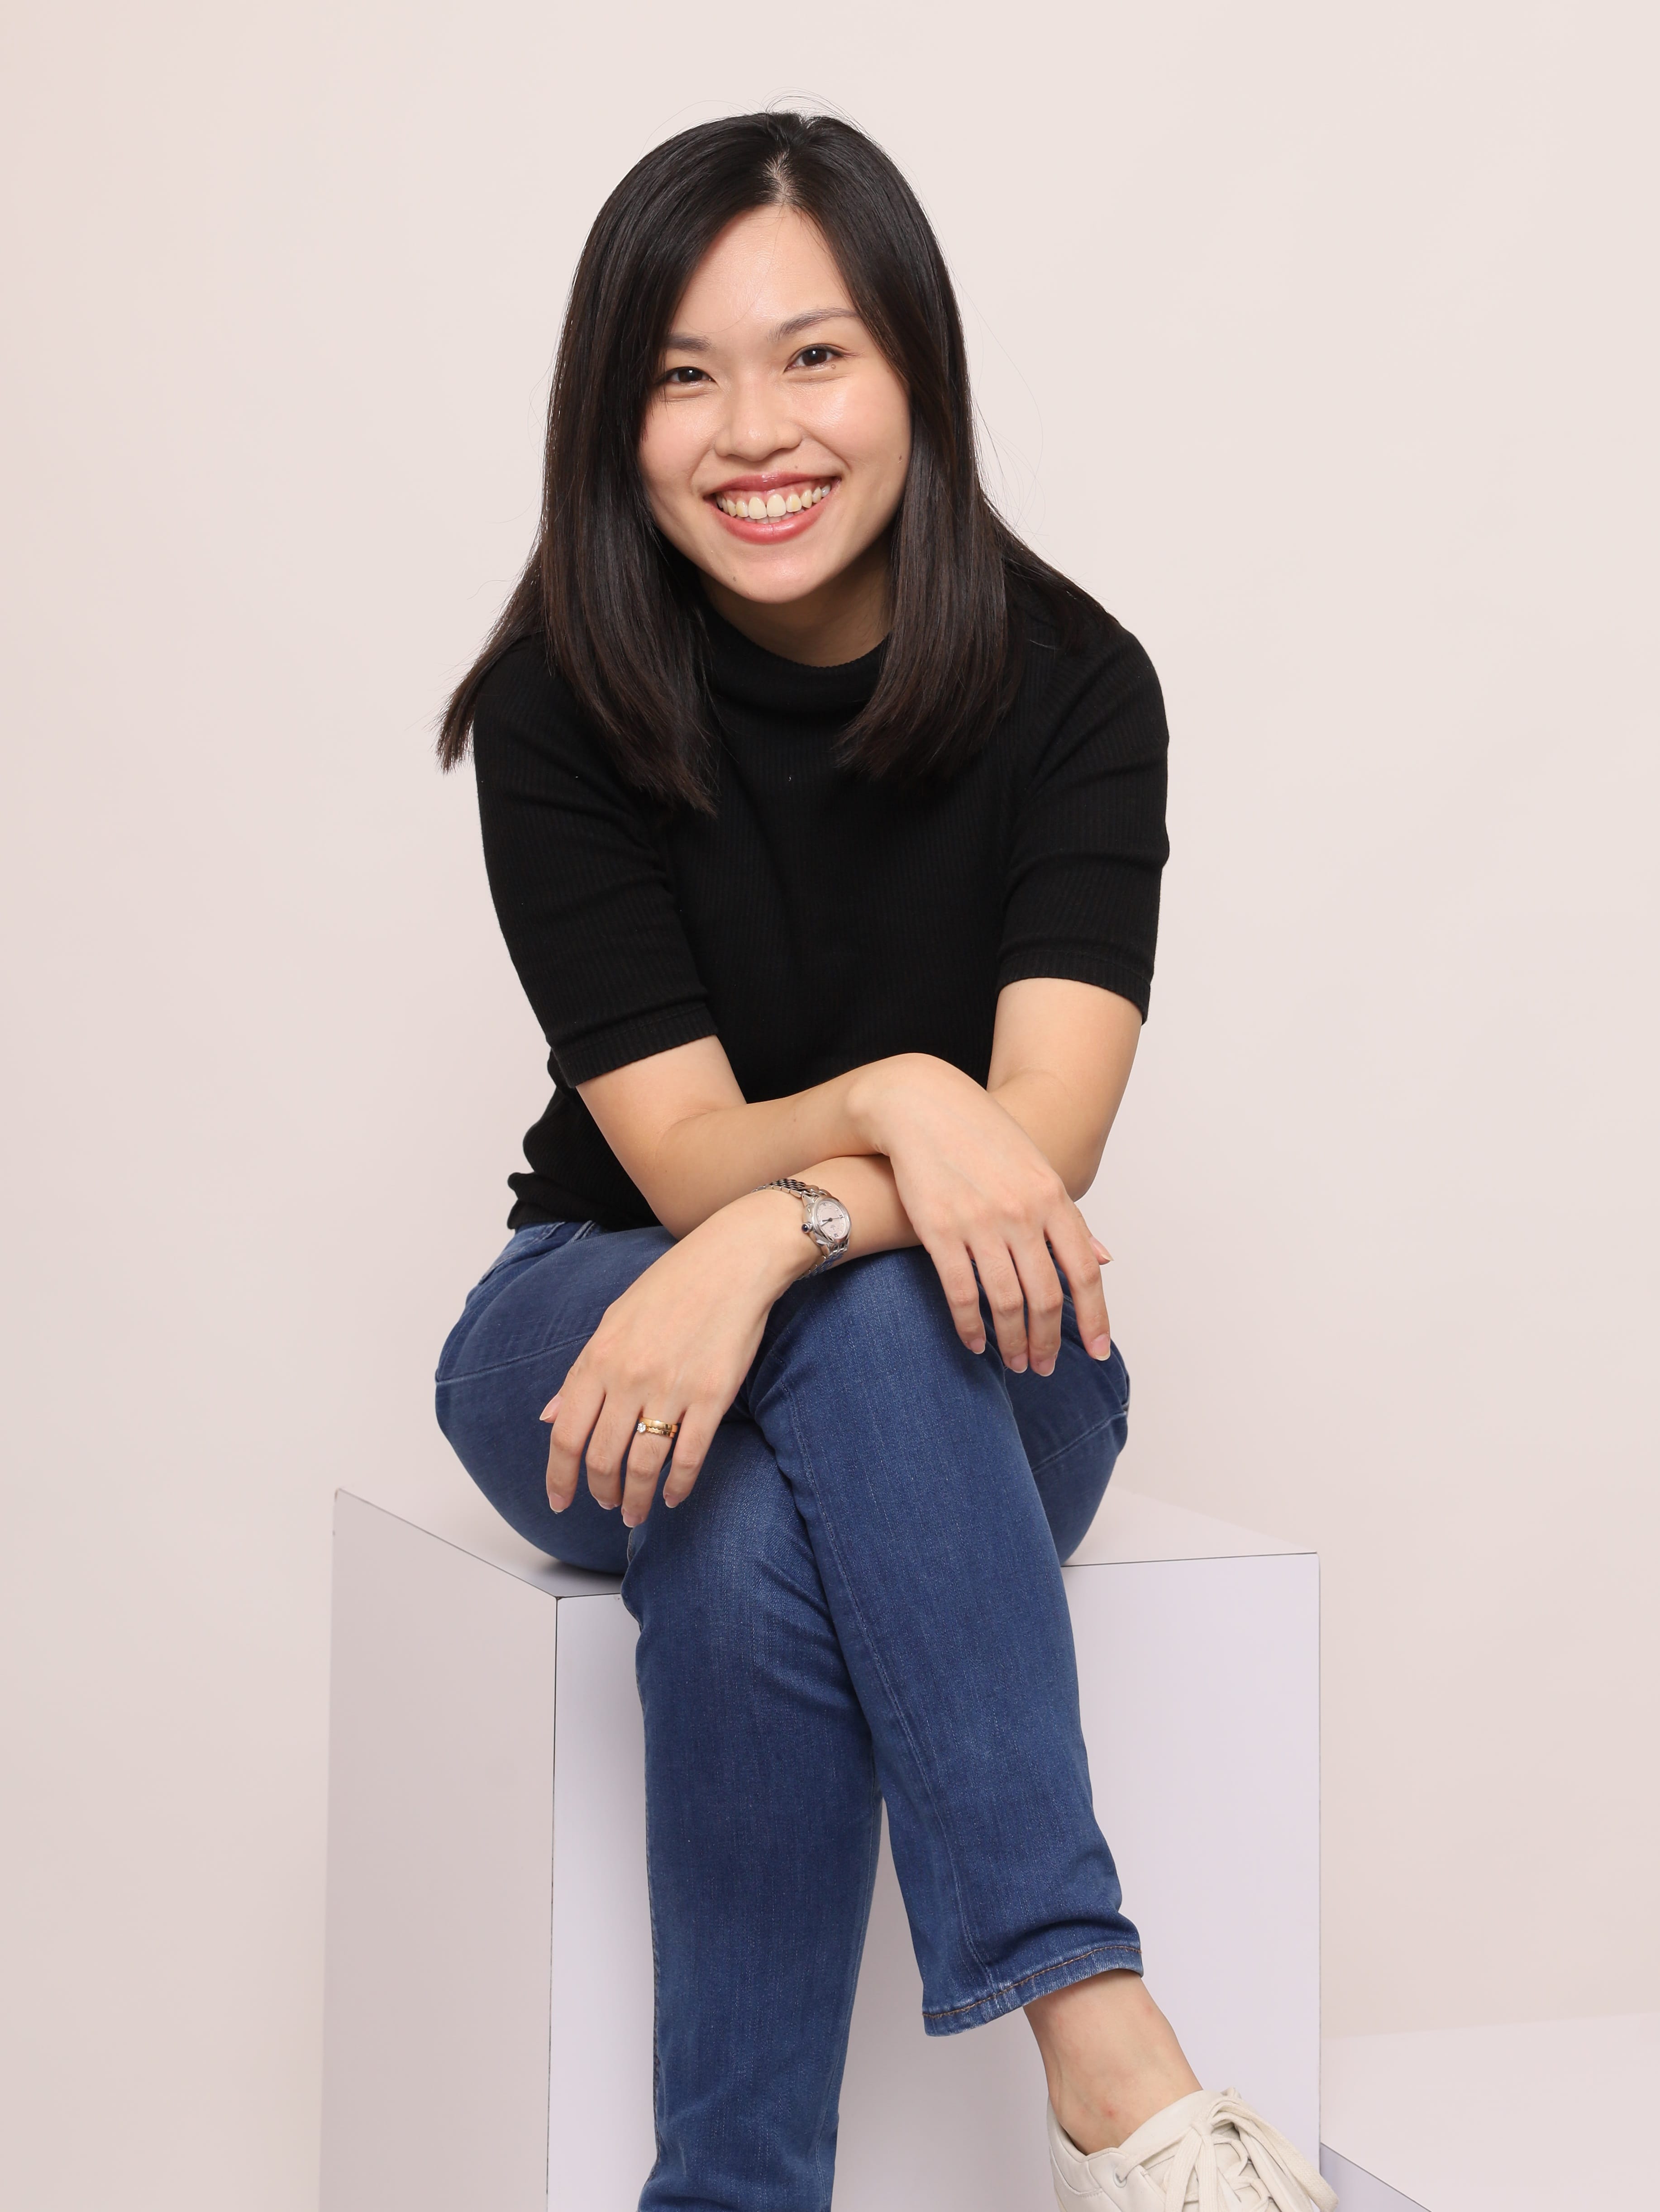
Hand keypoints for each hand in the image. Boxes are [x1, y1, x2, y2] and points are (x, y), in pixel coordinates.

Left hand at [540, 1194, 812, 1525]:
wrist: (732, 1262)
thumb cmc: (672, 1286)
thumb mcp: (612, 1321)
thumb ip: (581, 1373)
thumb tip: (552, 1417)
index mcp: (599, 1358)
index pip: (566, 1435)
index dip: (559, 1477)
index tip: (560, 1502)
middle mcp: (629, 1378)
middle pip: (602, 1458)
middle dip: (600, 1493)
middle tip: (606, 1504)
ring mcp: (671, 1389)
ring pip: (642, 1465)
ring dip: (636, 1499)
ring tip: (635, 1512)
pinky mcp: (711, 1397)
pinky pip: (688, 1456)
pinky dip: (677, 1486)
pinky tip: (673, 1497)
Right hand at [848, 1054, 1112, 1375]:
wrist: (922, 1105)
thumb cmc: (981, 1138)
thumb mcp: (1036, 1170)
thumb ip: (1067, 1219)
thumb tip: (1105, 1258)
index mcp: (1052, 1197)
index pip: (1085, 1272)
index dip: (1096, 1318)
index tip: (1099, 1353)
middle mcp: (1022, 1212)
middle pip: (1047, 1295)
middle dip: (1049, 1340)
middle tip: (1044, 1367)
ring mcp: (981, 1222)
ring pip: (1006, 1301)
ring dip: (1013, 1341)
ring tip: (1016, 1362)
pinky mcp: (940, 1230)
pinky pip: (961, 1292)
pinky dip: (970, 1326)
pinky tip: (973, 1344)